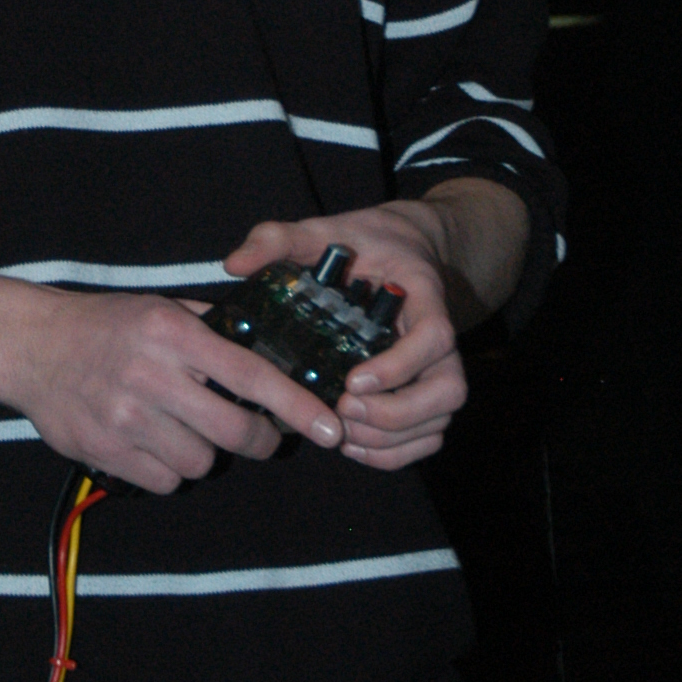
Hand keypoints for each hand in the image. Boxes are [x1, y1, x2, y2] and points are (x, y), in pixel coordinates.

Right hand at [0, 282, 343, 496]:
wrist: (32, 348)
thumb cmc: (106, 325)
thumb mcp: (161, 309)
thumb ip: (212, 329)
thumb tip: (269, 352)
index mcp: (173, 334)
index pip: (251, 375)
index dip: (296, 406)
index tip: (329, 427)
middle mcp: (152, 376)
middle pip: (233, 433)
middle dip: (257, 440)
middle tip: (259, 436)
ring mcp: (126, 419)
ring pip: (200, 462)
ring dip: (204, 453)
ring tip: (185, 428)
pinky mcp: (106, 452)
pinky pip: (166, 481)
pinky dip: (170, 470)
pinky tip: (155, 443)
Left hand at [223, 201, 466, 471]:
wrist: (404, 247)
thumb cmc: (363, 241)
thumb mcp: (323, 229)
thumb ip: (280, 238)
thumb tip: (234, 265)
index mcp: (422, 293)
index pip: (434, 335)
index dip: (400, 366)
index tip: (354, 378)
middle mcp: (440, 336)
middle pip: (448, 390)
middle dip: (395, 413)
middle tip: (343, 407)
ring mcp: (438, 367)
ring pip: (438, 419)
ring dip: (391, 438)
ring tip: (342, 431)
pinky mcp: (427, 391)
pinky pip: (428, 435)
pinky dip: (394, 452)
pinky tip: (353, 445)